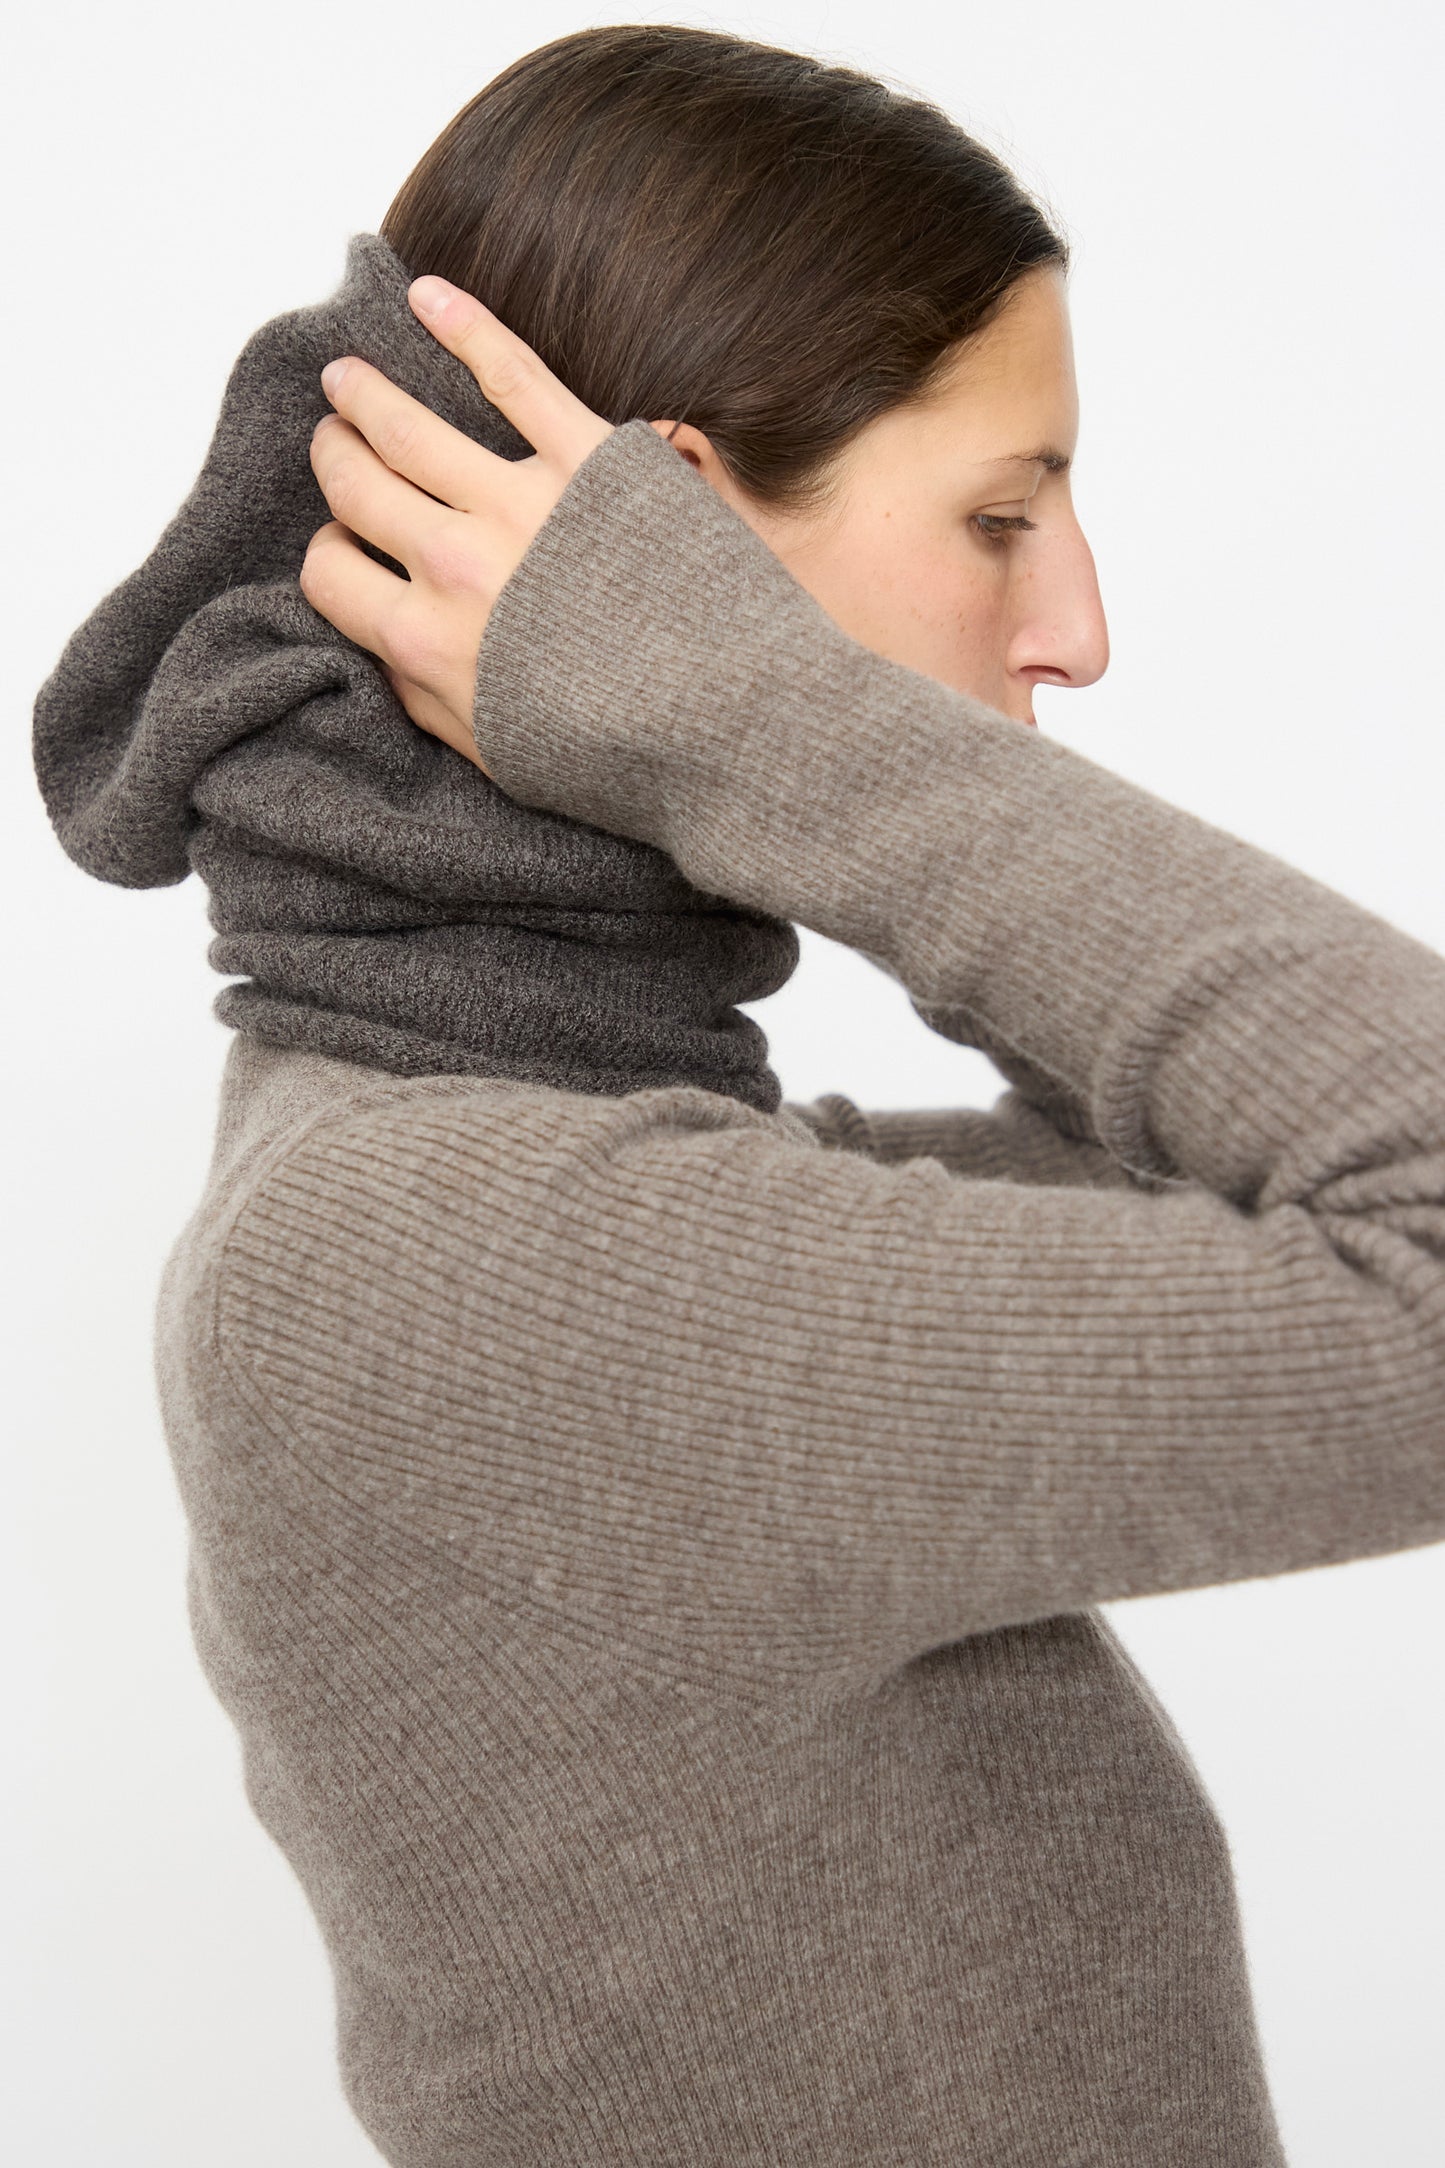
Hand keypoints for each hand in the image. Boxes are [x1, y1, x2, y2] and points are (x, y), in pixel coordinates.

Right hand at [301, 276, 615, 774]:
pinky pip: (510, 372)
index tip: (344, 545)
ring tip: (346, 376)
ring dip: (365, 394)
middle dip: (334, 458)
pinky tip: (426, 294)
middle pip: (357, 488)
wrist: (729, 729)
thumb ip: (429, 700)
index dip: (328, 556)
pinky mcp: (589, 459)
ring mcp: (522, 505)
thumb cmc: (621, 760)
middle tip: (333, 437)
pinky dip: (461, 323)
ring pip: (408, 428)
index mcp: (426, 643)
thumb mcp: (500, 753)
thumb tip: (384, 652)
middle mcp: (456, 567)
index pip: (329, 575)